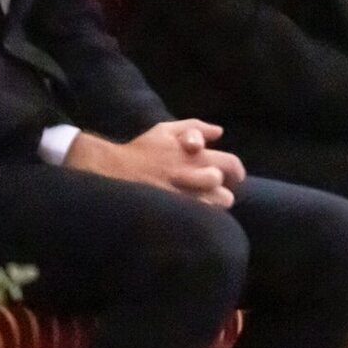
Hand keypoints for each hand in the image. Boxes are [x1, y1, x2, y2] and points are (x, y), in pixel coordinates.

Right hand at [65, 119, 245, 206]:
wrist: (110, 170)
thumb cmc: (141, 150)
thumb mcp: (165, 130)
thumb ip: (194, 127)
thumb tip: (218, 132)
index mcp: (193, 155)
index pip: (229, 165)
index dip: (236, 172)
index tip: (235, 177)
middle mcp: (191, 176)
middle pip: (224, 193)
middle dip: (223, 193)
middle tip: (215, 193)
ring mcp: (181, 198)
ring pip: (212, 210)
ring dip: (211, 207)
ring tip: (203, 204)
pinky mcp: (171, 213)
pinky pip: (196, 220)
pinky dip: (198, 217)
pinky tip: (191, 214)